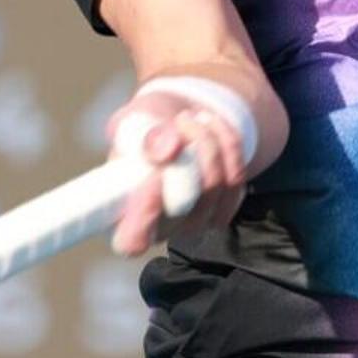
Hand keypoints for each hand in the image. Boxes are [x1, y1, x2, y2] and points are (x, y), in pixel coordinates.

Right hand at [110, 88, 251, 254]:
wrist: (177, 119)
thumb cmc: (144, 126)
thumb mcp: (133, 122)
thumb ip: (143, 137)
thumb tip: (167, 150)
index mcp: (122, 216)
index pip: (131, 240)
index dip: (143, 215)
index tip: (151, 176)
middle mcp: (159, 228)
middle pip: (181, 205)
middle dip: (184, 155)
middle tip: (179, 122)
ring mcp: (194, 223)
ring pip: (213, 187)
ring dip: (207, 141)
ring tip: (190, 117)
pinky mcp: (223, 209)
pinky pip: (235, 178)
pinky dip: (227, 143)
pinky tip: (211, 124)